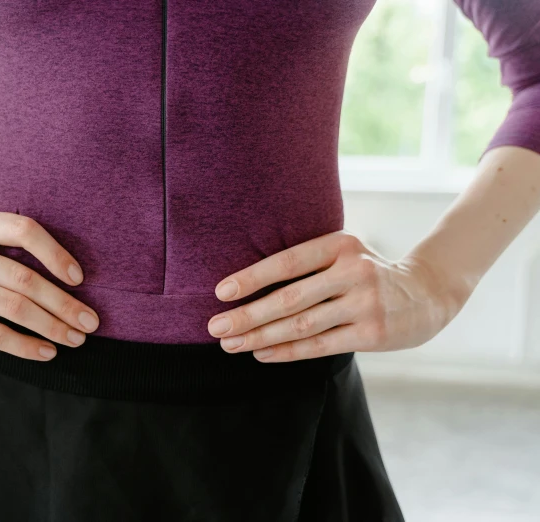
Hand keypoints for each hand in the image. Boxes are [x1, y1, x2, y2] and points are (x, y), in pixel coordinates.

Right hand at [0, 211, 99, 360]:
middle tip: (91, 322)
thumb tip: (69, 277)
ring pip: (14, 308)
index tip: (80, 278)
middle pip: (25, 278)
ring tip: (76, 339)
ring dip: (52, 327)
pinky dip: (25, 346)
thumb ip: (4, 246)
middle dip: (64, 304)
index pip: (24, 230)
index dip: (56, 253)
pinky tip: (47, 353)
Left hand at [207, 230, 471, 361]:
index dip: (252, 278)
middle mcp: (353, 271)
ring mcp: (365, 303)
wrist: (430, 292)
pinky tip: (261, 353)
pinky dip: (287, 351)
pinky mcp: (373, 333)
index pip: (287, 262)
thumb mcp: (345, 254)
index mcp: (340, 245)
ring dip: (261, 336)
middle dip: (248, 315)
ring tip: (232, 344)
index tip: (220, 292)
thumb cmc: (370, 273)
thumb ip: (308, 265)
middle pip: (290, 298)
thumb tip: (249, 287)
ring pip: (302, 325)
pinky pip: (320, 346)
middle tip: (215, 327)